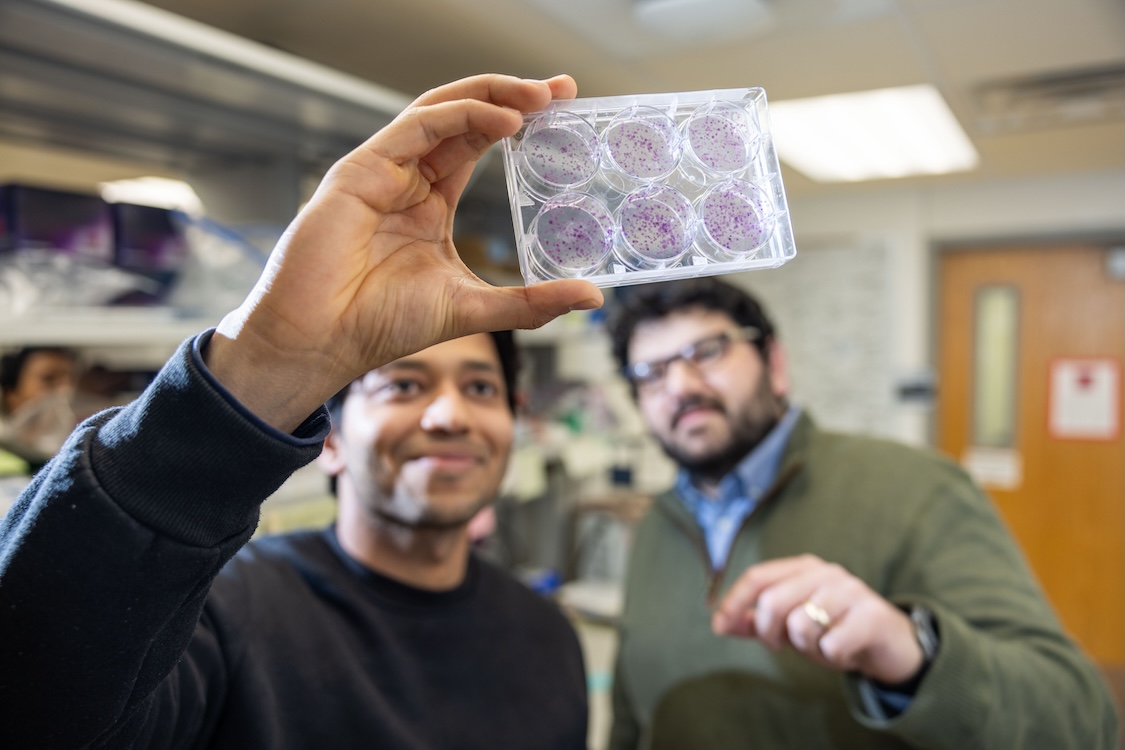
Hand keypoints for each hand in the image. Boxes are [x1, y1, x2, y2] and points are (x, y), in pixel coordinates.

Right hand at [206, 74, 603, 429]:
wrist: (321, 341)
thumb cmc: (381, 325)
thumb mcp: (475, 308)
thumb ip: (532, 302)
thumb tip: (592, 296)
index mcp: (430, 204)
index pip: (478, 144)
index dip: (518, 121)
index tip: (564, 109)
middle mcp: (408, 180)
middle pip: (465, 118)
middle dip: (513, 97)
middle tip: (561, 90)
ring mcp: (383, 171)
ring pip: (441, 112)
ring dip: (491, 96)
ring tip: (539, 97)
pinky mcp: (361, 171)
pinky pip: (416, 128)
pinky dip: (461, 117)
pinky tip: (503, 122)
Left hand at [711, 554, 923, 684]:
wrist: (891, 644)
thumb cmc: (835, 629)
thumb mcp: (793, 624)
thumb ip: (756, 622)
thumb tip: (719, 622)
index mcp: (803, 568)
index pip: (758, 576)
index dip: (734, 601)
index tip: (718, 626)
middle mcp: (825, 572)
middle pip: (772, 601)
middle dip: (769, 633)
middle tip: (782, 645)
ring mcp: (851, 590)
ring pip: (800, 626)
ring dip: (806, 648)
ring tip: (823, 645)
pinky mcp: (872, 615)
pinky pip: (831, 645)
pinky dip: (832, 657)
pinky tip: (844, 652)